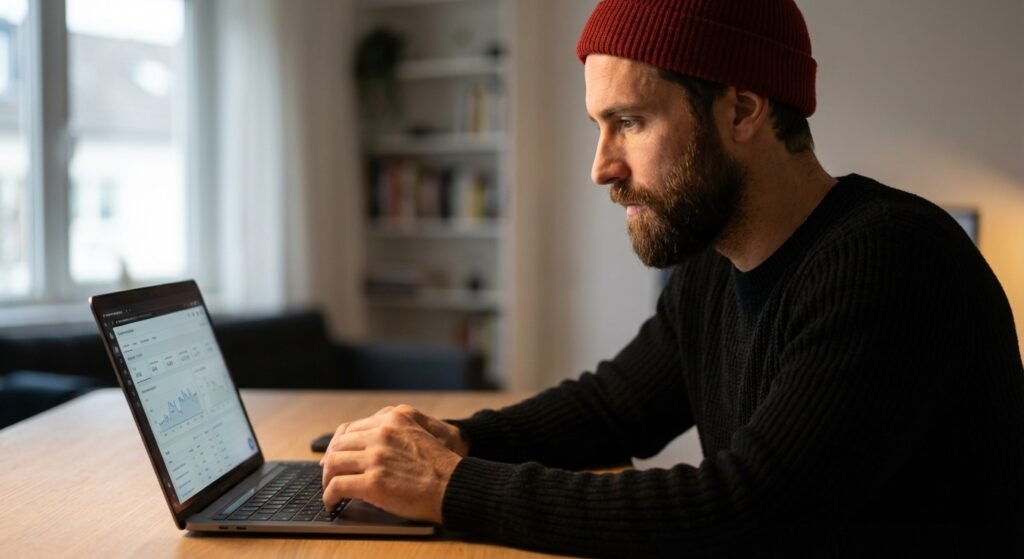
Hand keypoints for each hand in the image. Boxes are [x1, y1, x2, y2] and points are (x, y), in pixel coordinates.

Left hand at [320, 405, 465, 522]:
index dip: (339, 444)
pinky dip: (330, 495)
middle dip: (331, 461)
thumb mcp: (422, 430)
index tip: (335, 456)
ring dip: (328, 477)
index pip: (352, 427)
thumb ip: (397, 428)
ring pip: (333, 462)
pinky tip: (333, 502)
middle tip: (330, 475)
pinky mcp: (373, 481)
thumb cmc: (442, 464)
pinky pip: (338, 485)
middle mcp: (383, 432)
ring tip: (330, 489)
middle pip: (339, 443)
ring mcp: (377, 456)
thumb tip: (368, 440)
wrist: (456, 485)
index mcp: (394, 417)